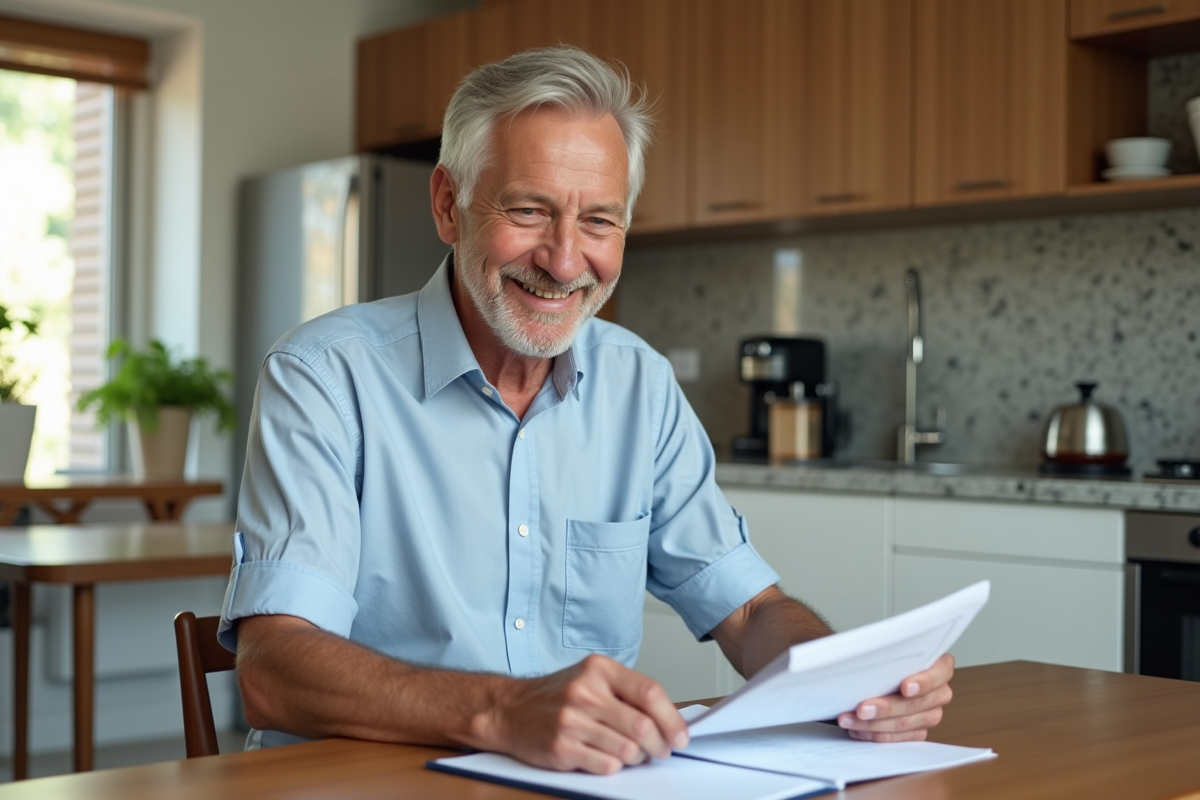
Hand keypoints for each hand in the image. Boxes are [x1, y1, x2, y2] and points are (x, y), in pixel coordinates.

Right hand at [485, 654, 689, 774]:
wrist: (509, 709)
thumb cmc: (556, 696)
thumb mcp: (591, 679)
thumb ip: (626, 693)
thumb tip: (669, 719)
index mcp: (599, 670)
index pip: (650, 693)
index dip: (672, 719)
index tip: (681, 736)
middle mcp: (585, 692)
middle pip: (642, 726)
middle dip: (660, 745)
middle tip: (661, 751)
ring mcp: (572, 720)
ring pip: (627, 749)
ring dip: (637, 758)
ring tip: (632, 754)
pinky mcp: (561, 747)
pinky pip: (606, 765)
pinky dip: (614, 766)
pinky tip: (606, 757)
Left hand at [836, 653, 954, 741]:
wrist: (875, 675)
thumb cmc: (881, 658)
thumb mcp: (884, 646)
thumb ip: (884, 649)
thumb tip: (864, 651)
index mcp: (938, 666)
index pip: (940, 673)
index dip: (923, 682)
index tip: (905, 688)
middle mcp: (939, 692)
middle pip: (917, 704)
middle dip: (886, 708)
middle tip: (862, 709)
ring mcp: (930, 714)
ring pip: (905, 724)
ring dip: (874, 724)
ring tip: (850, 720)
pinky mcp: (918, 731)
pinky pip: (900, 738)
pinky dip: (876, 735)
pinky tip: (859, 730)